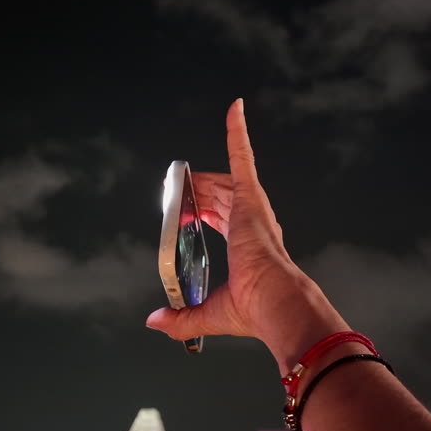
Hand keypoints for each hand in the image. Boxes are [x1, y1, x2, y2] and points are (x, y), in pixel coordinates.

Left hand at [146, 99, 348, 369]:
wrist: (275, 302)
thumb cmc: (256, 307)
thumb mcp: (208, 312)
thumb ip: (181, 318)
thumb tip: (155, 321)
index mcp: (248, 246)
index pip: (224, 219)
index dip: (204, 213)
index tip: (190, 215)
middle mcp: (254, 223)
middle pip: (220, 197)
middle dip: (197, 194)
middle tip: (177, 196)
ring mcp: (253, 207)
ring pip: (223, 180)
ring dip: (202, 178)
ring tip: (180, 174)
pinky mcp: (250, 196)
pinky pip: (242, 156)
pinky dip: (237, 131)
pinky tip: (234, 108)